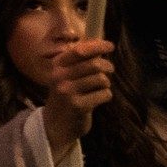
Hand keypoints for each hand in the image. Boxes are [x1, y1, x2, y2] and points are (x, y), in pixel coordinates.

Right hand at [37, 37, 115, 155]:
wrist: (56, 123)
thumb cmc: (67, 94)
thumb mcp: (67, 75)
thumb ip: (81, 60)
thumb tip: (101, 43)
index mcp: (57, 66)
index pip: (80, 51)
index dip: (97, 46)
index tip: (110, 45)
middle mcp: (59, 77)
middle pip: (94, 64)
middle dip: (107, 66)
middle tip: (110, 70)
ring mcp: (68, 92)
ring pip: (101, 79)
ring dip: (105, 83)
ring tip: (100, 87)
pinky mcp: (78, 106)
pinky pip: (104, 94)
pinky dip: (105, 96)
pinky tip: (97, 99)